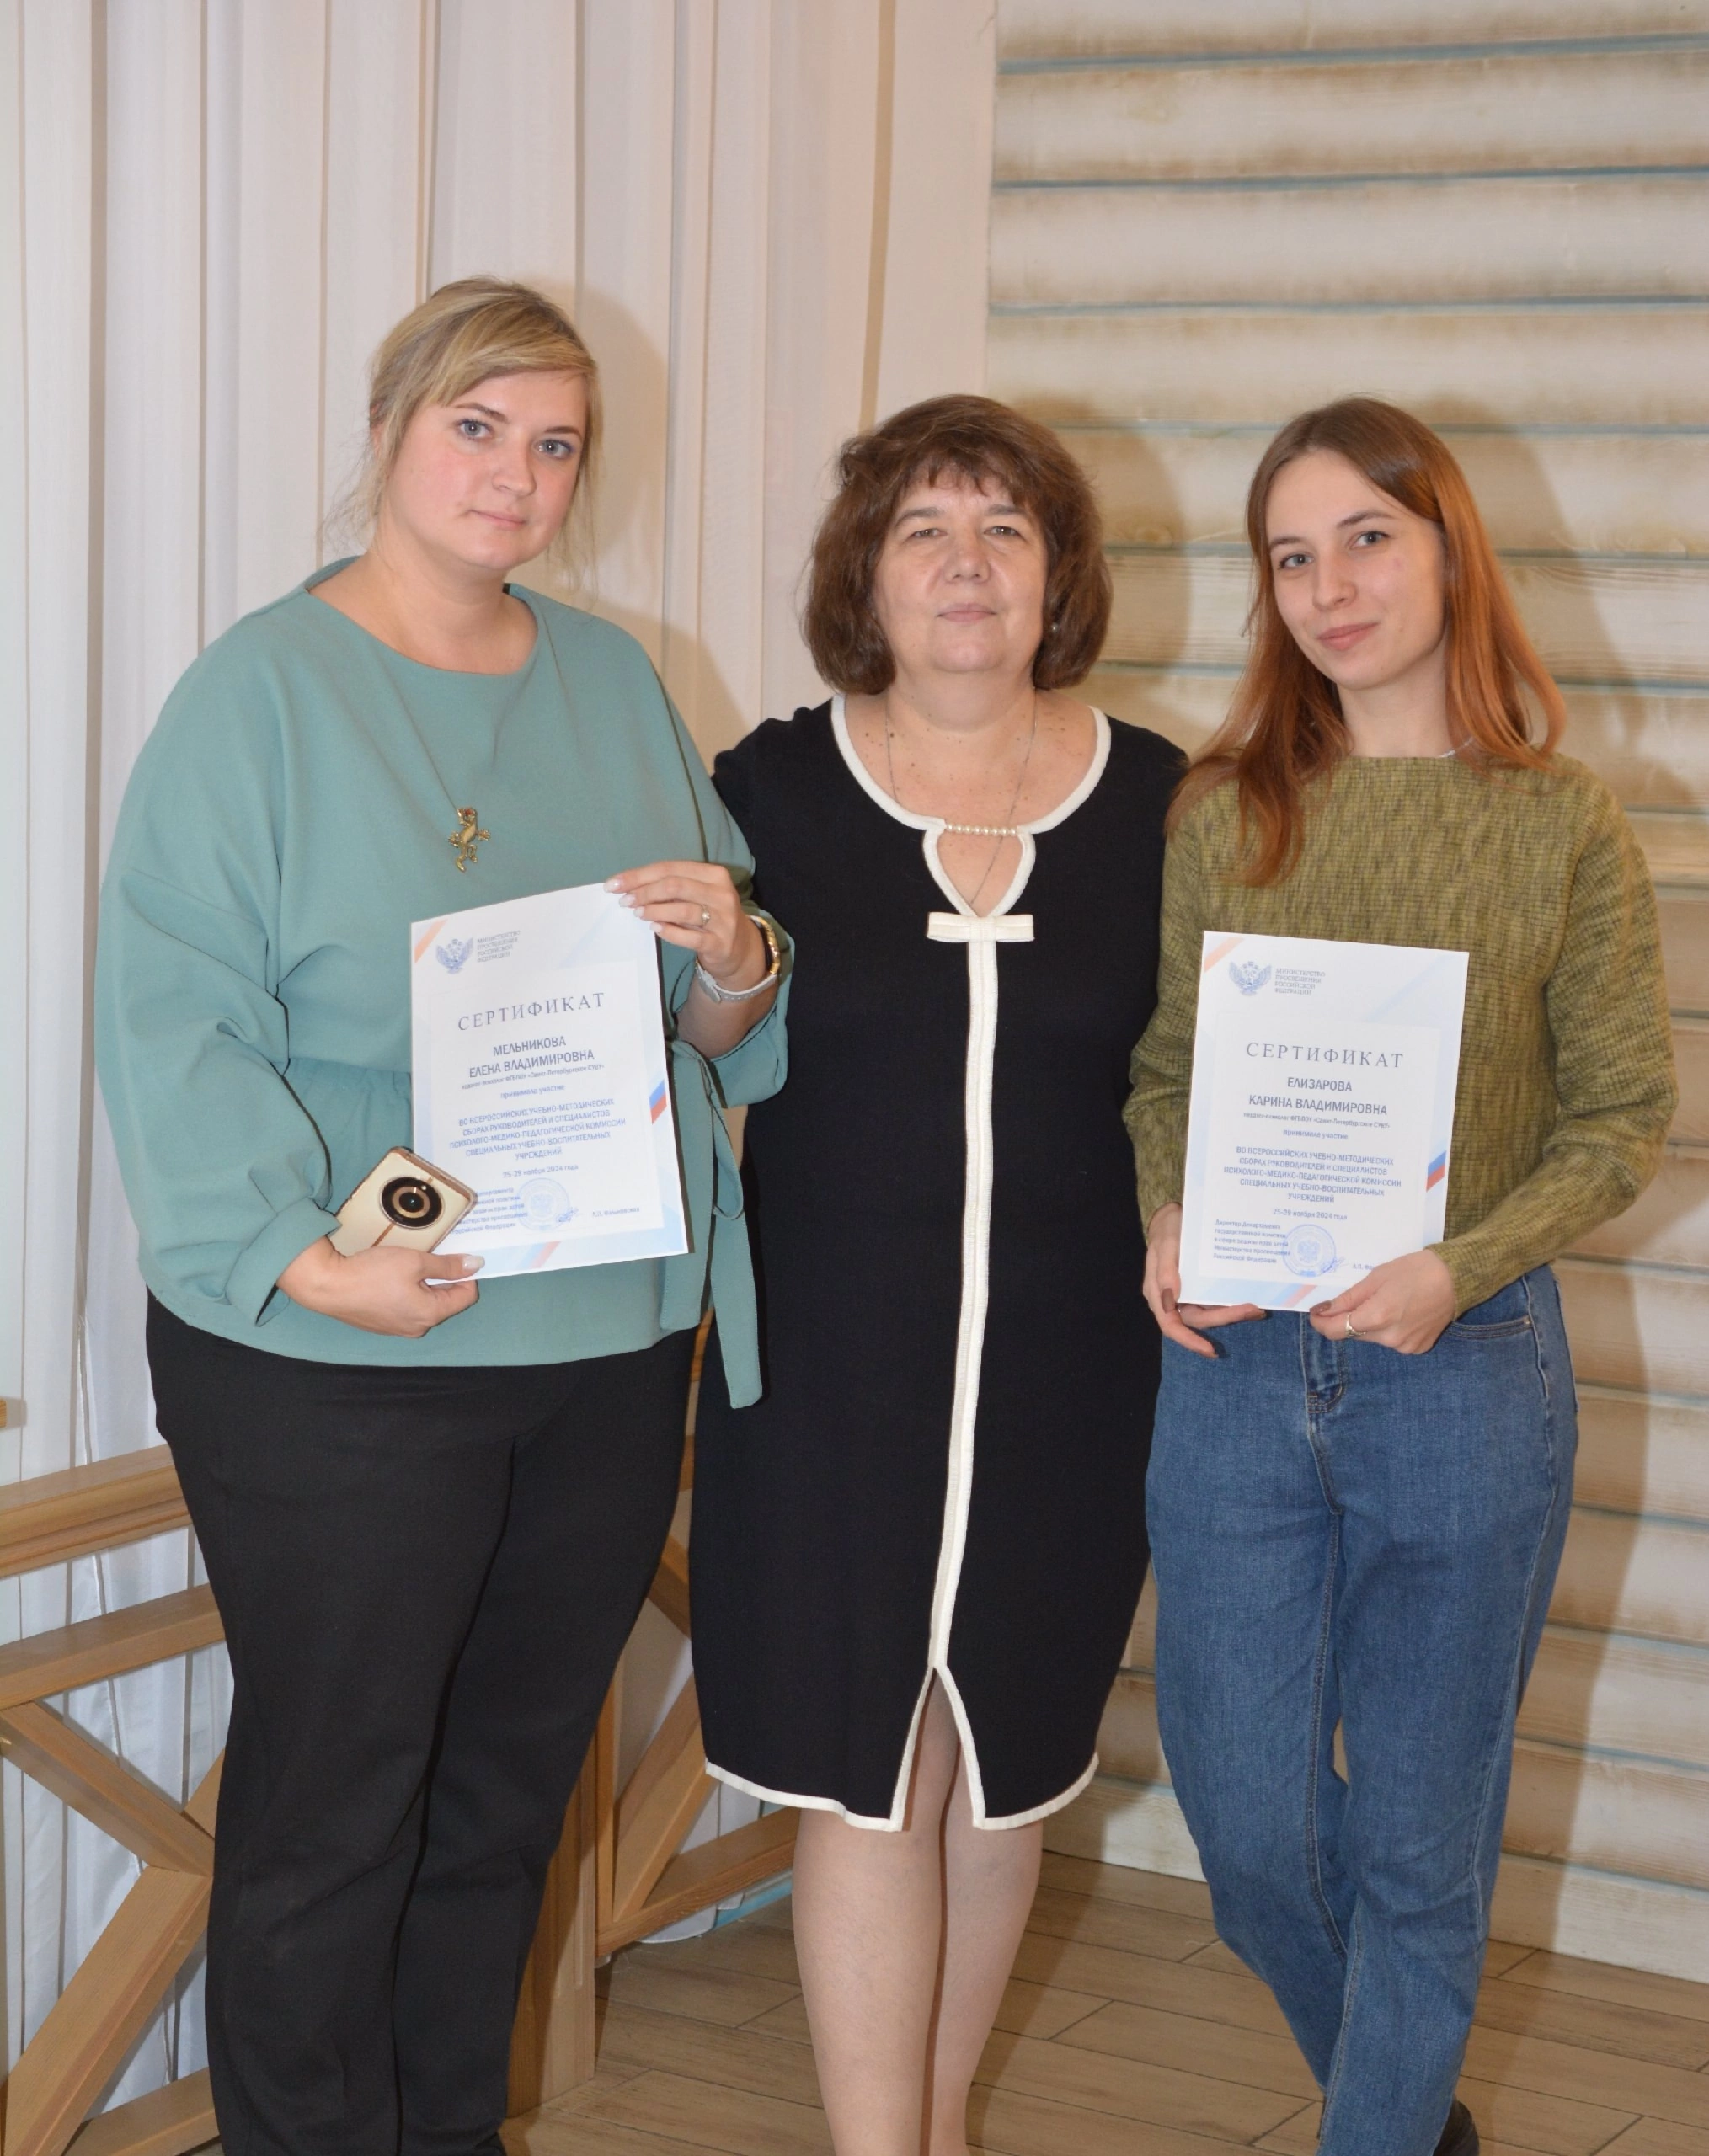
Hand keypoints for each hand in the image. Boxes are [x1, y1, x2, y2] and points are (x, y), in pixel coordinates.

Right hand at [277, 1237, 481, 1337]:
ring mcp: (397, 1330)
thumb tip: (476, 1265)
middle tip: (429, 1256)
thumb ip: (447, 1265)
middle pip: (444, 1301)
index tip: (455, 1255)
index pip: (466, 1296)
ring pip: (423, 1304)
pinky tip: (390, 1277)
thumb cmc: (373, 1273)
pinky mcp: (380, 1325)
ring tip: (408, 1265)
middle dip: (443, 1279)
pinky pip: (404, 1308)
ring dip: (423, 1285)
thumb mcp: (415, 1261)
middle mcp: (417, 1328)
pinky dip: (405, 1292)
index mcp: (430, 1315)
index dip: (465, 1274)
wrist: (327, 1286)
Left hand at [606, 861, 766, 990]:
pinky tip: (655, 928)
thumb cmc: (709, 915)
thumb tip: (628, 887)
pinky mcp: (720, 943)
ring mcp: (723, 919)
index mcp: (714, 874)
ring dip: (654, 911)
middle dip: (644, 892)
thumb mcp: (695, 895)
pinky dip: (669, 932)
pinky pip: (690, 937)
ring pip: (683, 910)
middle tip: (625, 901)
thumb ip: (670, 888)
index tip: (614, 884)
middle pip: (675, 886)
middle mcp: (722, 893)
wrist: (738, 947)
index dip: (639, 875)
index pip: (671, 868)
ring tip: (638, 914)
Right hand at [1143, 1203, 1265, 1358]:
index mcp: (1157, 1292)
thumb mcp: (1167, 1243)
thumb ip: (1166, 1270)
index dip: (1189, 1340)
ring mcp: (1188, 1294)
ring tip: (1256, 1308)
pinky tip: (1249, 1298)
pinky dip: (1231, 1302)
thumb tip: (1169, 1301)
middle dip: (1224, 1318)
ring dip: (1231, 1313)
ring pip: (1209, 1312)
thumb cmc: (1168, 1228)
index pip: (1170, 1325)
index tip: (1209, 1349)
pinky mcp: (1200, 1287)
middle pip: (1197, 1319)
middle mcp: (1172, 1299)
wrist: (1176, 1217)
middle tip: (1252, 1310)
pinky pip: (1215, 1300)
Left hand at [1308, 1249, 1455, 1354]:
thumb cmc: (1415, 1271)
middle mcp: (1391, 1338)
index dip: (1321, 1323)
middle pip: (1355, 1334)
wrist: (1456, 1278)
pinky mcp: (1417, 1349)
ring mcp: (1405, 1346)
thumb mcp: (1376, 1277)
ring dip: (1370, 1324)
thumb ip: (1349, 1298)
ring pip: (1373, 1338)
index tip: (1316, 1313)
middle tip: (1359, 1298)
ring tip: (1387, 1301)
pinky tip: (1401, 1312)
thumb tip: (1325, 1311)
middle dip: (1350, 1318)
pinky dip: (1389, 1329)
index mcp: (1378, 1317)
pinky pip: (1391, 1341)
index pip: (1337, 1331)